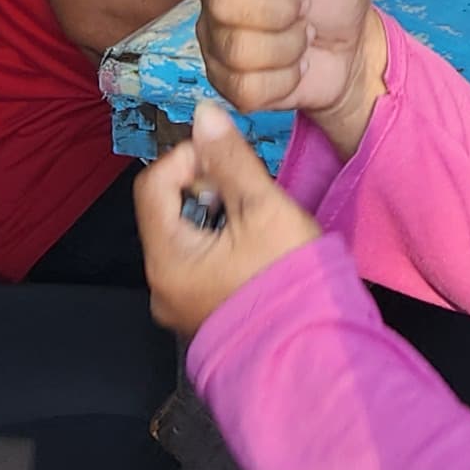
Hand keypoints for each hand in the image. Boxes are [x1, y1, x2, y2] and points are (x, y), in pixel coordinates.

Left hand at [136, 100, 319, 336]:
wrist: (316, 354)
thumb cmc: (292, 282)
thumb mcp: (264, 209)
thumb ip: (231, 159)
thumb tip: (204, 115)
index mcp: (167, 260)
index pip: (152, 185)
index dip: (187, 160)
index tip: (226, 160)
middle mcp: (161, 286)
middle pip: (166, 211)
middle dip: (205, 189)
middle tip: (246, 193)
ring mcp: (179, 305)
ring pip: (184, 236)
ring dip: (215, 216)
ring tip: (255, 222)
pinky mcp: (201, 314)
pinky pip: (197, 263)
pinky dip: (219, 245)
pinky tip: (253, 249)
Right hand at [192, 0, 382, 150]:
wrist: (353, 49)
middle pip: (222, 0)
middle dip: (281, 9)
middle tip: (304, 6)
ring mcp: (214, 40)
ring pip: (238, 48)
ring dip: (289, 45)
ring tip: (301, 36)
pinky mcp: (227, 83)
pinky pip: (247, 86)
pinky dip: (285, 78)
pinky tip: (293, 65)